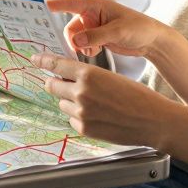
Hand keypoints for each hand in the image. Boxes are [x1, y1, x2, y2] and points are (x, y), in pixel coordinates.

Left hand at [32, 53, 179, 146]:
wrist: (153, 120)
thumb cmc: (137, 96)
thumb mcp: (111, 76)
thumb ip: (88, 76)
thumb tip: (69, 76)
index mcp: (88, 74)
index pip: (56, 64)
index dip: (43, 60)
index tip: (35, 58)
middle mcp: (80, 93)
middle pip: (52, 85)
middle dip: (55, 83)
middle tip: (62, 82)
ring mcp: (81, 113)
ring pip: (62, 103)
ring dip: (70, 101)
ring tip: (93, 102)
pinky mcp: (84, 129)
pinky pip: (72, 120)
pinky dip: (79, 117)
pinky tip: (97, 116)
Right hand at [47, 0, 172, 58]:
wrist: (151, 40)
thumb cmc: (139, 28)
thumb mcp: (118, 31)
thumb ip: (95, 36)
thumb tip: (75, 42)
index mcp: (95, 5)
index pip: (69, 3)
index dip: (53, 5)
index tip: (38, 7)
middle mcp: (91, 14)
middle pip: (69, 27)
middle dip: (73, 40)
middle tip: (81, 49)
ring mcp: (92, 26)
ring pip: (74, 38)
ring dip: (80, 47)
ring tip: (94, 51)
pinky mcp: (95, 37)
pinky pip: (81, 45)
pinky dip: (85, 50)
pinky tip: (97, 52)